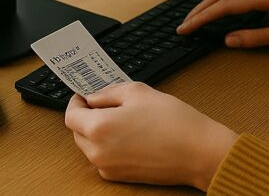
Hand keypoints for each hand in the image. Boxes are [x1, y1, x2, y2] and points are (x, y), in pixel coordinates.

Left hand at [65, 82, 237, 190]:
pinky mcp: (120, 177)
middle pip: (78, 132)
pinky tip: (131, 134)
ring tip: (122, 118)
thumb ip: (108, 93)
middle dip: (87, 116)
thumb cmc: (173, 121)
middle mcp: (98, 152)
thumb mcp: (138, 92)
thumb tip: (93, 98)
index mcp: (98, 128)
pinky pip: (104, 158)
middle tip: (105, 103)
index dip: (76, 102)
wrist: (198, 152)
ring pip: (90, 146)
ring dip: (97, 131)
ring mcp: (108, 168)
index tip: (83, 95)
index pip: (71, 115)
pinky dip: (109, 146)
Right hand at [176, 0, 268, 47]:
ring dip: (208, 4)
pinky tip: (216, 10)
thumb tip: (229, 40)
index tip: (187, 28)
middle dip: (199, 10)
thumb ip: (257, 37)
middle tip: (183, 26)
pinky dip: (220, 1)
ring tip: (194, 19)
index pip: (224, 6)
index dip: (202, 18)